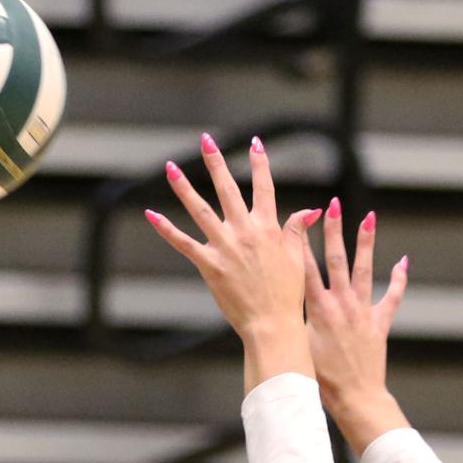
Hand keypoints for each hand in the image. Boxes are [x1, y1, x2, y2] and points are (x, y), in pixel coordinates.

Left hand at [147, 133, 312, 388]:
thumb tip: (312, 209)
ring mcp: (225, 247)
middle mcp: (245, 231)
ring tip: (170, 167)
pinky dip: (166, 229)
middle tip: (206, 140)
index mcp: (269, 228)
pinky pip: (183, 243)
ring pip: (200, 209)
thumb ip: (298, 229)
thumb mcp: (296, 258)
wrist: (272, 323)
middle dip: (216, 162)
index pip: (264, 187)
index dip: (260, 163)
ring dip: (184, 187)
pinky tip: (151, 214)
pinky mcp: (209, 265)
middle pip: (228, 189)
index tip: (255, 142)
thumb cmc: (287, 294)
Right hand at [295, 200, 409, 451]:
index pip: (306, 270)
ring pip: (364, 269)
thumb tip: (278, 310)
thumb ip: (296, 324)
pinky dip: (398, 278)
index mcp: (318, 310)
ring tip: (369, 217)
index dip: (300, 243)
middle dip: (334, 230)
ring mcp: (362, 311)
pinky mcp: (380, 323)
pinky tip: (402, 260)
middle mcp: (341, 305)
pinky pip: (392, 296)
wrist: (354, 397)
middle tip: (333, 205)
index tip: (298, 220)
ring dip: (366, 242)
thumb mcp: (301, 348)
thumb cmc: (322, 380)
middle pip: (337, 260)